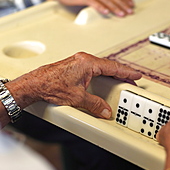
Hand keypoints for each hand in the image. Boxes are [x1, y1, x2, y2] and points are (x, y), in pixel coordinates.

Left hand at [15, 52, 141, 118]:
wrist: (34, 84)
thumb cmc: (50, 86)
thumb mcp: (77, 98)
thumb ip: (95, 104)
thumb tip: (105, 109)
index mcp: (88, 63)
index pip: (113, 67)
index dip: (126, 72)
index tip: (136, 75)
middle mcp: (83, 60)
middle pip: (109, 65)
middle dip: (121, 73)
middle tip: (131, 79)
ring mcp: (78, 62)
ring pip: (101, 67)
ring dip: (112, 73)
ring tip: (120, 80)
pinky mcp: (74, 67)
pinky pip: (94, 69)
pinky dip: (102, 74)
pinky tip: (104, 79)